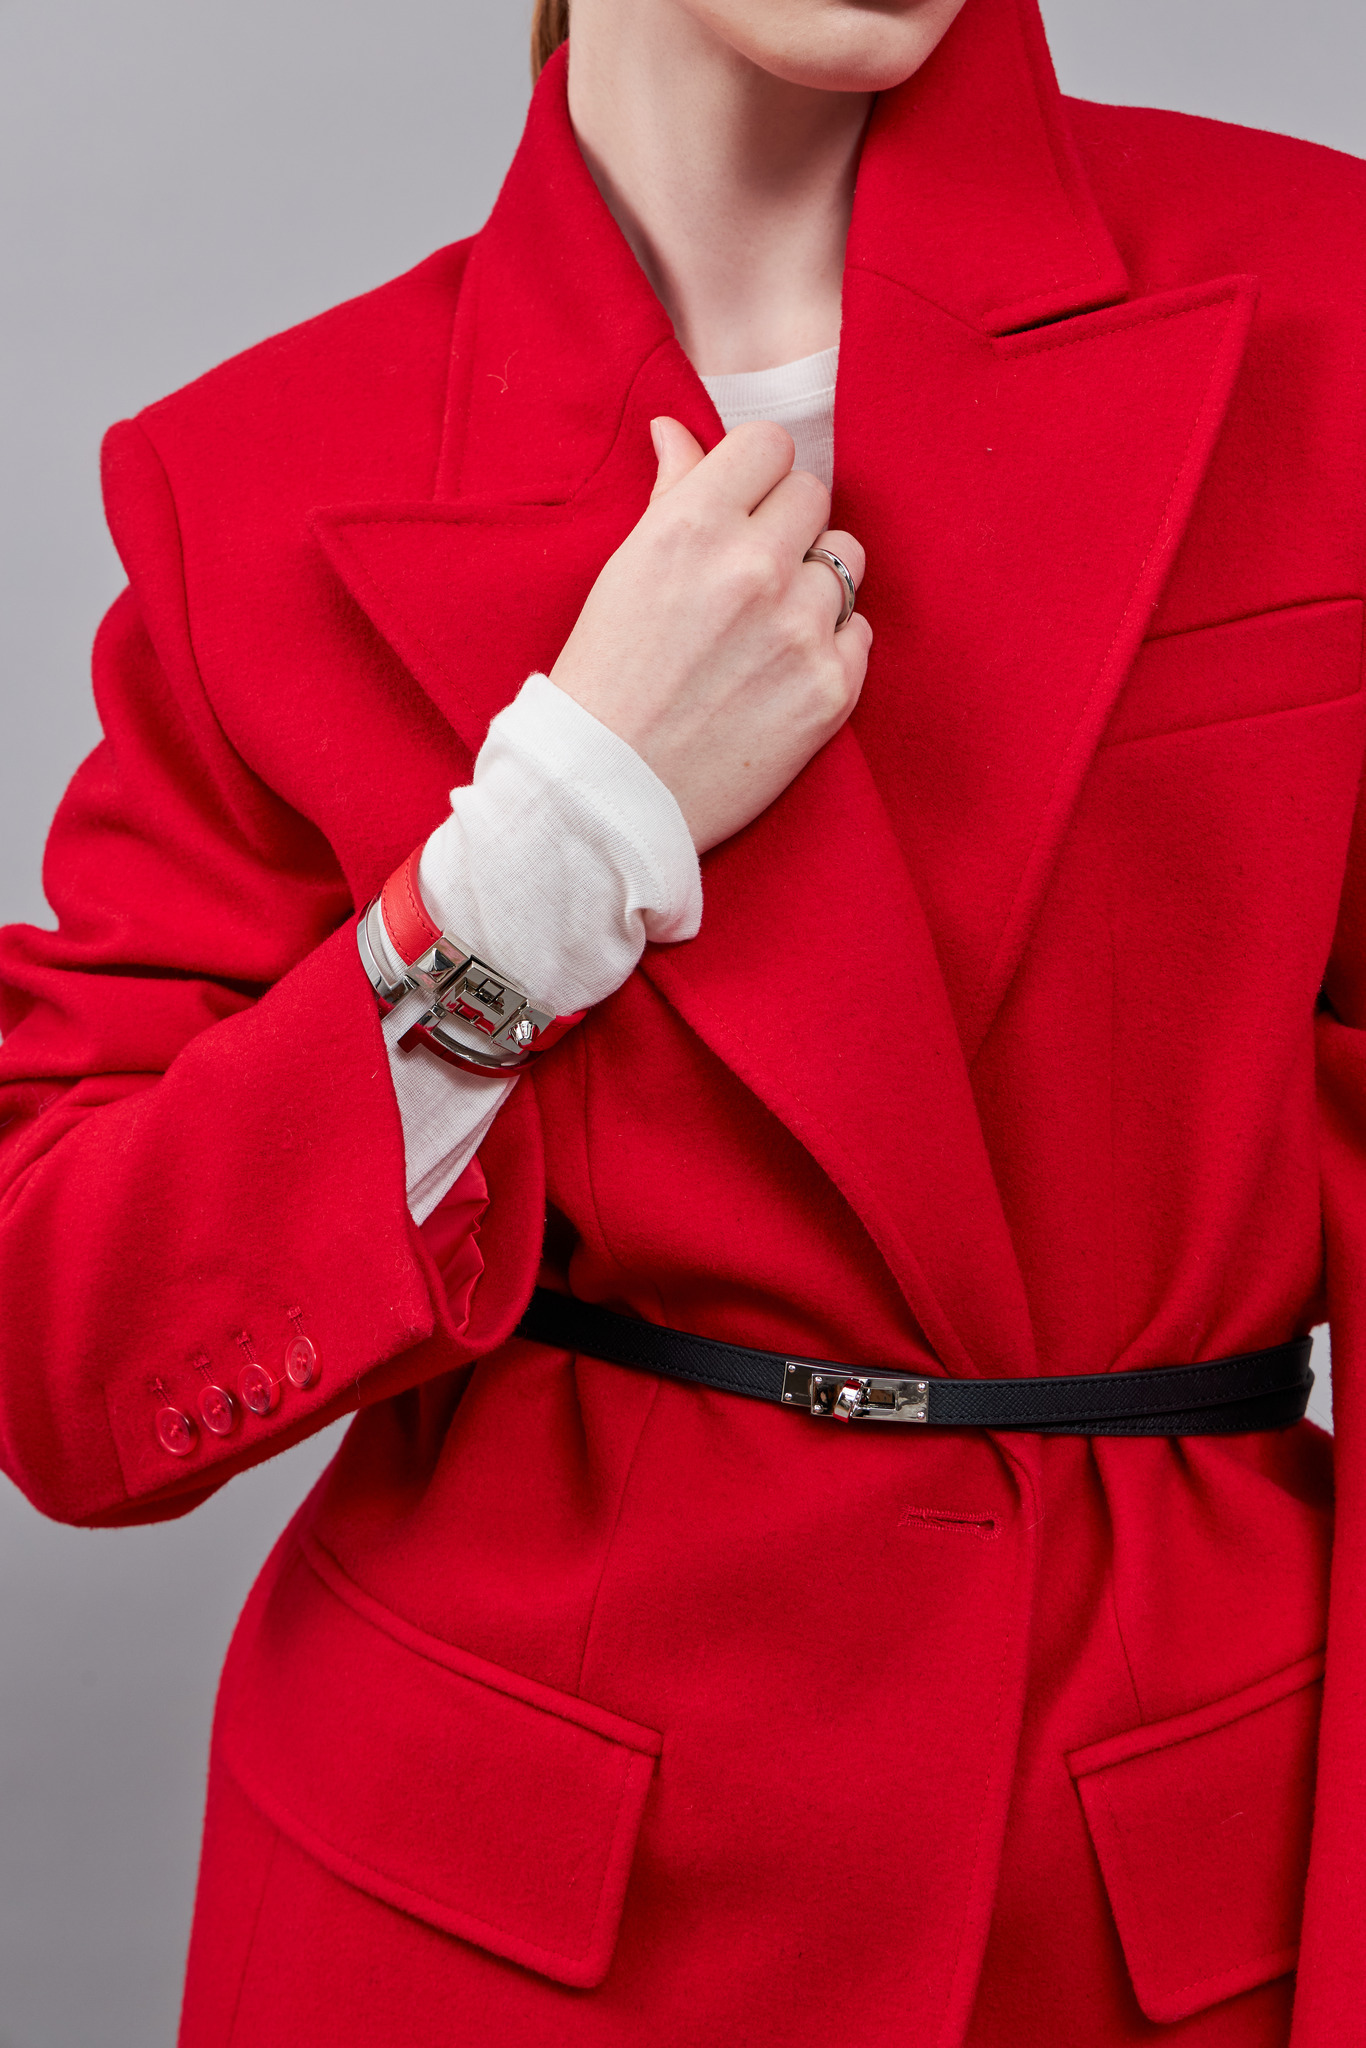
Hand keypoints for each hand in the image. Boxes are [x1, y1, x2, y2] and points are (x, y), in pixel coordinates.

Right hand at [549, 416, 869, 853]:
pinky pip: (861, 633)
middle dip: (785, 526)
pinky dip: (831, 647)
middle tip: (749, 574)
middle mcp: (754, 568)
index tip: (742, 504)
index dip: (756, 473)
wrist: (607, 795)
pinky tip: (782, 673)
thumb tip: (677, 430)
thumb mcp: (623, 572)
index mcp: (693, 526)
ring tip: (767, 628)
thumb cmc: (604, 681)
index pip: (769, 445)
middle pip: (812, 496)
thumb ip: (669, 495)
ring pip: (845, 562)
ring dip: (813, 585)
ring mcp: (801, 631)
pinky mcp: (832, 690)